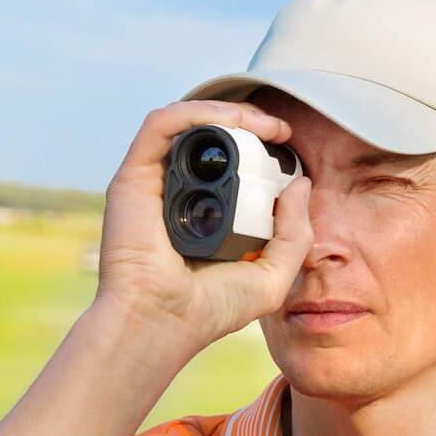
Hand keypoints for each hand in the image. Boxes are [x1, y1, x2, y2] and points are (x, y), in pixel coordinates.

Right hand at [95, 99, 313, 355]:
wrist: (163, 323)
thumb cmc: (211, 309)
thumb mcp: (272, 275)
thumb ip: (294, 234)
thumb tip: (302, 185)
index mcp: (207, 212)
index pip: (231, 164)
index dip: (260, 146)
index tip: (289, 146)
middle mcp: (179, 193)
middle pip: (211, 138)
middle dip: (248, 123)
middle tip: (280, 129)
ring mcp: (155, 183)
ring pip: (187, 124)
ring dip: (228, 112)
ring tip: (263, 123)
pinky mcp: (134, 177)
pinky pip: (161, 125)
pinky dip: (196, 113)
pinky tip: (230, 120)